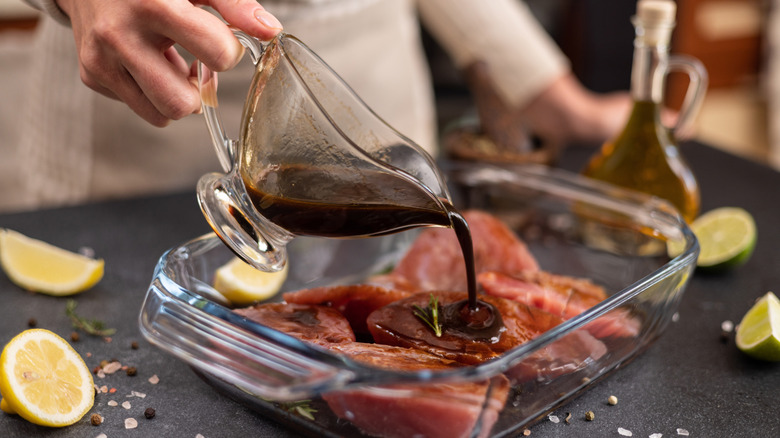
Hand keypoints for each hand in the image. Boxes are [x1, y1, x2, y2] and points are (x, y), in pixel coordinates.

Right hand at [56, 0, 282, 126]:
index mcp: (152, 5)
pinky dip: (151, 90)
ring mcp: (101, 59)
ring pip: (160, 115)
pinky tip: (147, 61)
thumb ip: (234, 3)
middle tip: (195, 65)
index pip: (216, 53)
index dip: (228, 51)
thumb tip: (270, 30)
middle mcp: (120, 35)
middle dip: (198, 93)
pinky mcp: (91, 75)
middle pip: (180, 104)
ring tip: (170, 62)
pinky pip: (139, 106)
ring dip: (175, 96)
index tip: (221, 41)